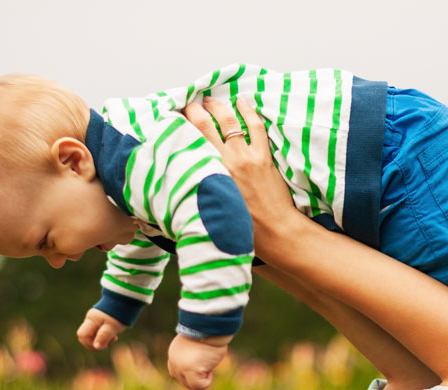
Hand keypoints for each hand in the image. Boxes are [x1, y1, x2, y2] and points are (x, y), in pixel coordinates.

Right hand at [76, 308, 126, 349]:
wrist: (127, 300)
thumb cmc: (119, 313)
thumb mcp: (112, 326)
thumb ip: (103, 336)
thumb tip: (96, 347)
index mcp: (91, 320)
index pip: (82, 335)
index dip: (90, 344)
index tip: (105, 344)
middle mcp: (91, 320)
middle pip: (86, 337)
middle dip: (96, 343)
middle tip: (110, 340)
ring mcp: (95, 321)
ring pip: (93, 336)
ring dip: (103, 340)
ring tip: (114, 336)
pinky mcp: (101, 321)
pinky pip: (99, 333)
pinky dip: (106, 336)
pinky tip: (114, 334)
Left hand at [167, 334, 229, 389]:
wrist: (210, 326)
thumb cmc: (208, 332)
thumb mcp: (196, 344)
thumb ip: (193, 356)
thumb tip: (201, 366)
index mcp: (174, 353)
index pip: (175, 372)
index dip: (188, 373)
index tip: (200, 365)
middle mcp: (174, 361)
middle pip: (184, 381)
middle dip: (197, 377)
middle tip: (207, 364)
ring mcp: (181, 366)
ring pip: (190, 386)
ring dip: (202, 380)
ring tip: (209, 366)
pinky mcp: (190, 370)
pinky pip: (199, 386)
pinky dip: (207, 382)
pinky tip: (210, 369)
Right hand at [182, 97, 303, 257]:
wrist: (274, 231)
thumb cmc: (241, 227)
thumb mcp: (208, 209)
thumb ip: (195, 190)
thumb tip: (179, 184)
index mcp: (207, 175)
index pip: (187, 141)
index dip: (179, 126)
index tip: (173, 120)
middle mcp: (224, 162)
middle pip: (204, 125)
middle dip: (194, 111)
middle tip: (189, 106)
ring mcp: (246, 157)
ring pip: (229, 121)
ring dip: (218, 107)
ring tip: (210, 101)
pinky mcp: (263, 156)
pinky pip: (255, 126)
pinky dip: (248, 111)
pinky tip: (241, 101)